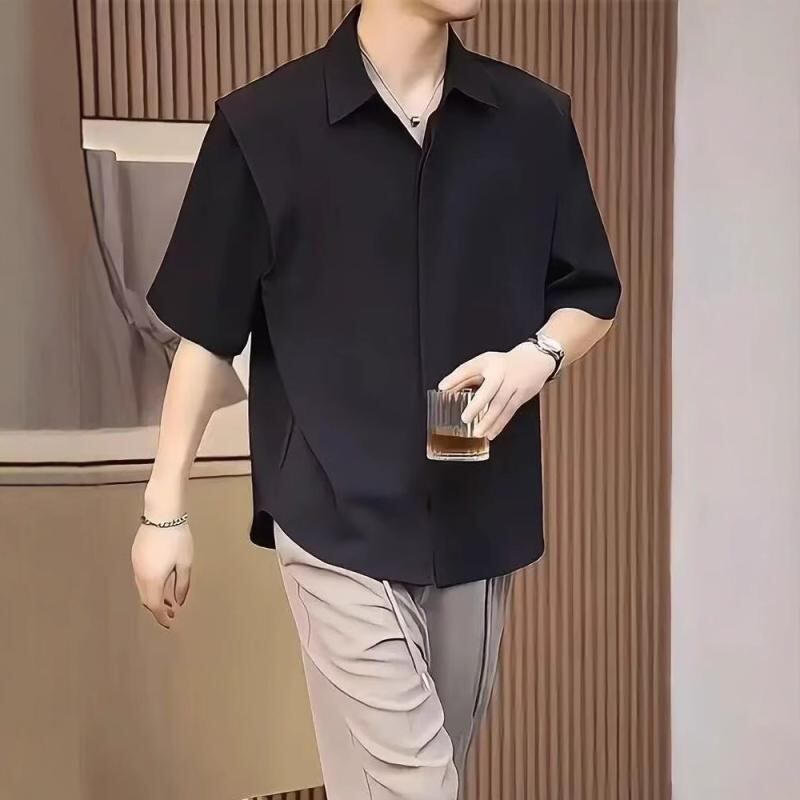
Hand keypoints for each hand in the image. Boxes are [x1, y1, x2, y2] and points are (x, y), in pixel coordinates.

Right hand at [131, 510, 193, 629]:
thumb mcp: (185, 563)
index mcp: (153, 579)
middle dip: (157, 609)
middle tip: (171, 613)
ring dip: (153, 596)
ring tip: (168, 599)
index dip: (161, 617)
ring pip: (142, 588)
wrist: (162, 514)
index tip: (170, 623)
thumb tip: (179, 601)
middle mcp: (140, 574)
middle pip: (146, 599)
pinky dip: (150, 585)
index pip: (155, 606)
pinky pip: (140, 577)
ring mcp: (136, 564)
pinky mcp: (135, 555)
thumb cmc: (177, 538)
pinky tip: (161, 581)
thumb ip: (182, 584)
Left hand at [437, 342, 555, 439]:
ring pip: (500, 405)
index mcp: (489, 363)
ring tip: (478, 432)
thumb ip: (465, 376)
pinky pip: (509, 412)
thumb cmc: (504, 363)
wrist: (535, 359)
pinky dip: (500, 424)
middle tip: (465, 418)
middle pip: (489, 391)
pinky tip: (491, 433)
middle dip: (477, 406)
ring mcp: (514, 385)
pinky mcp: (522, 396)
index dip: (456, 378)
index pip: (469, 369)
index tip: (443, 387)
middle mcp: (501, 373)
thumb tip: (445, 387)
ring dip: (489, 421)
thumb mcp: (484, 363)